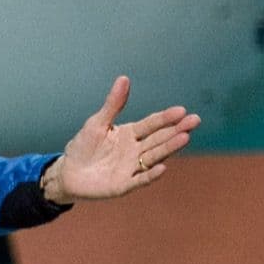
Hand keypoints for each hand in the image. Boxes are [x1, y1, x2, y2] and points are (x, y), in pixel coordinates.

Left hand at [43, 76, 195, 204]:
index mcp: (130, 134)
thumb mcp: (97, 123)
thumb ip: (113, 104)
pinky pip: (140, 179)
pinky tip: (162, 167)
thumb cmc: (83, 146)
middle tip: (194, 121)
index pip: (152, 124)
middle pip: (159, 139)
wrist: (68, 173)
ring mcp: (132, 167)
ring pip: (154, 156)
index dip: (165, 118)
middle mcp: (136, 150)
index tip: (181, 110)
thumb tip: (124, 78)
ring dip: (169, 148)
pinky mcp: (124, 184)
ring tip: (185, 138)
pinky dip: (151, 174)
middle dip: (176, 130)